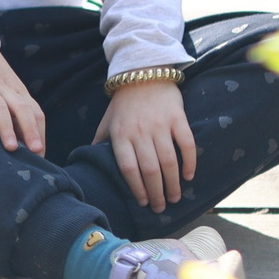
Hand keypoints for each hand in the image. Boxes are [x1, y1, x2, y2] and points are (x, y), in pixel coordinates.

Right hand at [0, 31, 46, 154]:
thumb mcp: (8, 90)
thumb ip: (17, 113)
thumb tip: (27, 147)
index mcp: (19, 92)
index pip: (35, 112)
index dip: (39, 133)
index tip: (40, 155)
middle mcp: (5, 90)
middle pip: (22, 110)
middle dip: (30, 132)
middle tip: (34, 153)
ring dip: (6, 128)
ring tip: (10, 148)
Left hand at [94, 79, 195, 212]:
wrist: (143, 71)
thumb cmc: (123, 101)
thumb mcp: (107, 121)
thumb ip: (100, 142)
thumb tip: (88, 163)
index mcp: (121, 135)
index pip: (128, 169)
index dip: (136, 189)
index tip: (142, 203)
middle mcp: (140, 132)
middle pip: (150, 170)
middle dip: (156, 194)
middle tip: (160, 208)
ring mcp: (160, 125)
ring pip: (168, 162)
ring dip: (172, 184)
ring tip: (174, 198)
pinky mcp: (177, 118)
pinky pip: (186, 144)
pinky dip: (189, 163)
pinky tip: (189, 176)